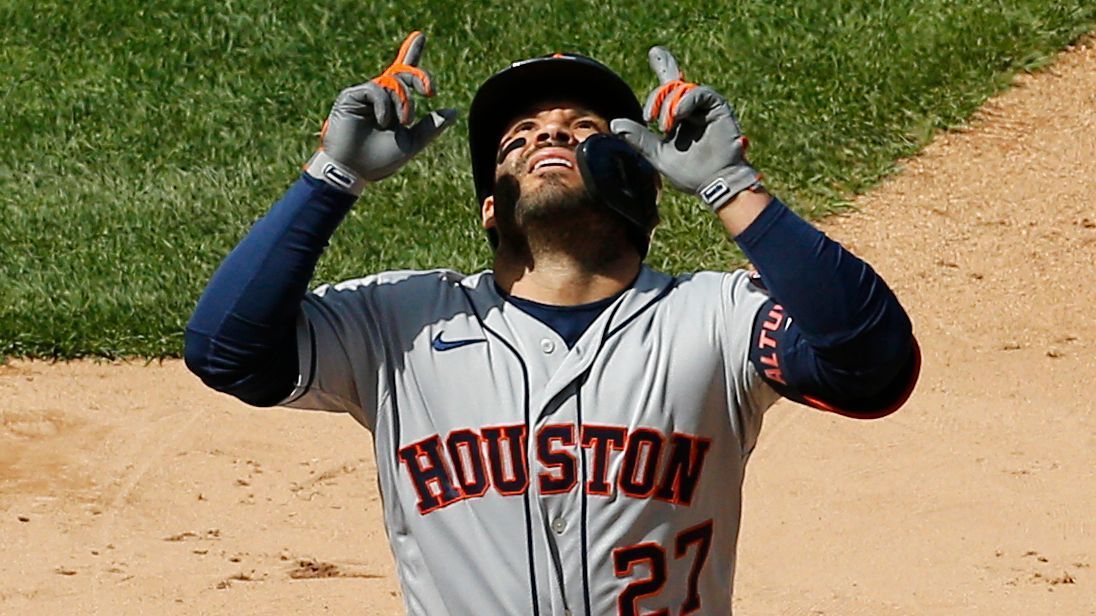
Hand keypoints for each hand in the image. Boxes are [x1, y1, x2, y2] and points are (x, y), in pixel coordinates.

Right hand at [305, 31, 457, 194]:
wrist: (354, 171)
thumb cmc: (380, 161)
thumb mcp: (412, 142)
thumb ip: (431, 127)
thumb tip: (453, 111)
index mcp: (394, 106)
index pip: (404, 77)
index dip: (411, 53)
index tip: (420, 37)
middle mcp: (380, 98)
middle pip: (403, 73)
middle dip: (419, 77)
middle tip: (430, 91)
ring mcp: (365, 96)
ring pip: (393, 82)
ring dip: (404, 101)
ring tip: (403, 121)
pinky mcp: (351, 97)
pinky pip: (375, 88)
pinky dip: (385, 105)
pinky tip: (383, 121)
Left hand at [610, 47, 761, 211]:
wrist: (714, 184)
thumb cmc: (690, 174)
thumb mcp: (658, 155)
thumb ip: (640, 139)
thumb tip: (615, 124)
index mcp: (678, 117)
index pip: (670, 87)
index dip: (664, 66)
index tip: (655, 53)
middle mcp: (691, 109)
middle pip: (672, 84)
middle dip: (657, 95)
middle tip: (649, 116)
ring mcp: (704, 107)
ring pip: (680, 89)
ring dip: (667, 105)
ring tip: (664, 126)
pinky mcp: (717, 107)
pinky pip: (699, 93)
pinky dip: (685, 102)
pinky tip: (677, 116)